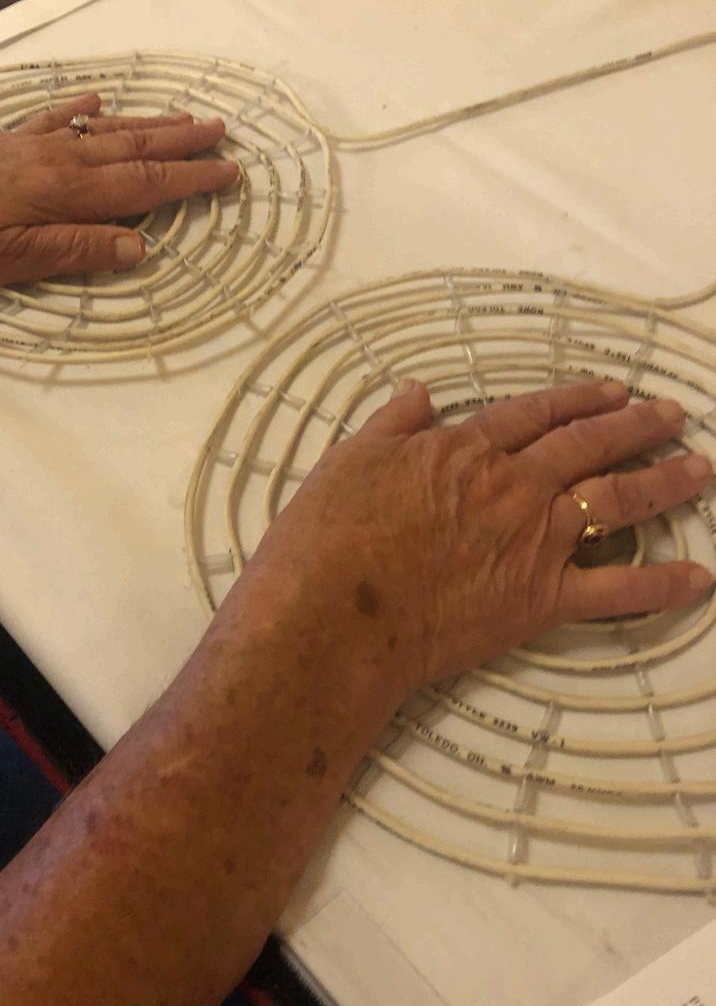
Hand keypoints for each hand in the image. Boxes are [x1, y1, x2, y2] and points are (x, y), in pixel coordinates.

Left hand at [0, 93, 237, 284]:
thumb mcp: (19, 262)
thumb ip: (80, 250)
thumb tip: (139, 247)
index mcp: (67, 191)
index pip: (143, 182)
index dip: (189, 178)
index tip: (228, 172)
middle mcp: (59, 158)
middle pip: (133, 144)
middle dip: (182, 139)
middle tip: (222, 131)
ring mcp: (35, 144)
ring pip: (104, 128)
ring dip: (148, 121)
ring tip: (184, 116)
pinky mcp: (11, 142)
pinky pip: (57, 118)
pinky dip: (84, 109)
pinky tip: (98, 100)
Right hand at [242, 379, 713, 697]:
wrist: (336, 615)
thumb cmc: (328, 538)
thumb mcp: (348, 460)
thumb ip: (391, 424)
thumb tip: (415, 392)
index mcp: (466, 449)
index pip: (534, 413)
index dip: (576, 398)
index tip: (609, 390)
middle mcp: (512, 486)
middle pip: (587, 445)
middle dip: (635, 426)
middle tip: (670, 415)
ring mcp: (533, 541)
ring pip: (615, 501)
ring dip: (662, 482)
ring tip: (697, 469)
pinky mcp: (539, 600)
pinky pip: (615, 590)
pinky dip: (661, 584)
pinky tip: (699, 577)